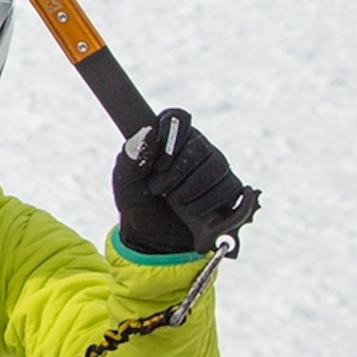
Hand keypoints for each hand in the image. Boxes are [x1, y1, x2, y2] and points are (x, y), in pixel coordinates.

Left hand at [112, 109, 259, 255]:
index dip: (171, 136)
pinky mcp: (230, 187)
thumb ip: (131, 158)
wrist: (155, 239)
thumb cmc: (138, 205)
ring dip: (190, 190)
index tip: (158, 162)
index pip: (177, 116)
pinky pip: (230, 187)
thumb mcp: (125, 184)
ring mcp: (215, 165)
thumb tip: (148, 131)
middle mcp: (195, 146)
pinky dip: (208, 203)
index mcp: (168, 138)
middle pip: (200, 145)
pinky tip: (193, 211)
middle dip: (177, 173)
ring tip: (174, 202)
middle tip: (158, 189)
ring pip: (217, 166)